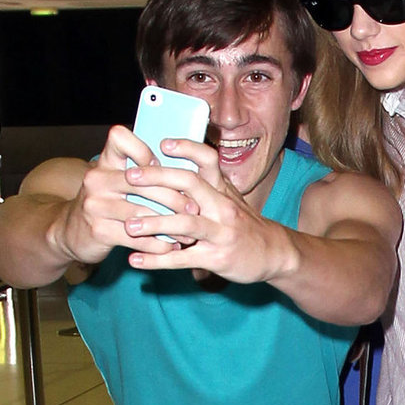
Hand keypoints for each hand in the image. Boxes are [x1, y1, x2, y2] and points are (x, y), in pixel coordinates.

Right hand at [54, 124, 192, 265]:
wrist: (69, 232)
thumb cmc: (106, 204)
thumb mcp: (116, 181)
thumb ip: (140, 173)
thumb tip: (184, 169)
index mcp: (104, 162)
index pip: (119, 138)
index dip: (144, 150)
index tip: (163, 168)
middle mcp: (96, 179)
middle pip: (143, 181)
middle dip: (174, 196)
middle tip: (194, 209)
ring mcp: (95, 205)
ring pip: (144, 213)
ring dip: (171, 226)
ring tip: (188, 233)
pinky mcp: (99, 230)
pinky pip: (137, 237)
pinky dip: (158, 244)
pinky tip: (171, 247)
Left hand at [121, 139, 292, 282]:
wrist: (276, 254)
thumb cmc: (246, 224)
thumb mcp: (230, 199)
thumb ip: (206, 186)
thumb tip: (172, 170)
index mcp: (223, 189)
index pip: (207, 158)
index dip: (186, 148)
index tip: (161, 144)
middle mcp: (222, 206)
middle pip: (189, 183)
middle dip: (157, 178)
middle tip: (128, 177)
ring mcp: (220, 232)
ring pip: (185, 223)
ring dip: (154, 223)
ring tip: (129, 225)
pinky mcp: (217, 258)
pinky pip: (183, 258)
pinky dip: (157, 260)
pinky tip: (136, 260)